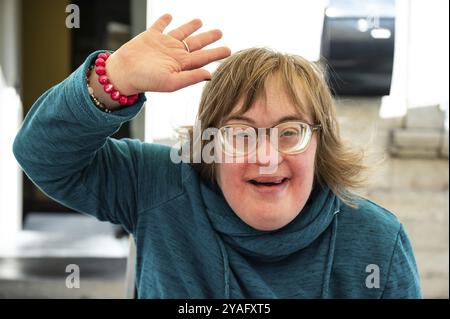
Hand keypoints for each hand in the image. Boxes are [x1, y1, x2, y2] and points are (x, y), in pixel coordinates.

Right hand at [105, 13, 230, 94]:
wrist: (124, 73)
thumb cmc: (147, 80)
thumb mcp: (171, 82)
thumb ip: (191, 78)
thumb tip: (210, 75)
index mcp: (181, 64)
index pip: (203, 57)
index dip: (217, 53)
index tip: (229, 50)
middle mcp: (174, 53)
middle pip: (196, 43)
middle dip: (208, 38)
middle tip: (219, 32)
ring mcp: (163, 44)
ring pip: (181, 33)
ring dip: (190, 27)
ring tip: (199, 21)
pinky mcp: (150, 36)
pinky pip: (160, 25)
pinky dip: (165, 20)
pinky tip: (170, 16)